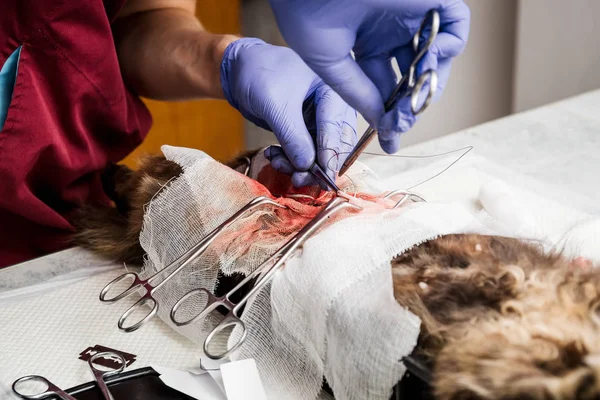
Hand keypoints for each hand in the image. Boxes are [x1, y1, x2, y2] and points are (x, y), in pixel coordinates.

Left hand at [221, 38, 356, 187]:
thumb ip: (292, 136)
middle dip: (317, 165)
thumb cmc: (260, 74)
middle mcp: (334, 106)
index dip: (330, 154)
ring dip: (301, 165)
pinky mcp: (308, 130)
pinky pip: (306, 153)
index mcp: (333, 90)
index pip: (337, 128)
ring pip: (321, 153)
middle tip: (298, 178)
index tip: (322, 175)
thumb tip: (307, 166)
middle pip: (337, 144)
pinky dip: (291, 160)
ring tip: (277, 162)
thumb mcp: (275, 105)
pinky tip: (274, 156)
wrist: (240, 69)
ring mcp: (321, 120)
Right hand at [269, 0, 469, 152]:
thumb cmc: (307, 10)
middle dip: (409, 105)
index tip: (389, 140)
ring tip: (412, 97)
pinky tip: (428, 60)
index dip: (387, 114)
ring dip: (429, 85)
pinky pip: (455, 26)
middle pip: (412, 77)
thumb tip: (380, 121)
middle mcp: (391, 31)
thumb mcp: (329, 63)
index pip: (385, 85)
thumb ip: (358, 92)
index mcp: (366, 42)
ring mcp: (411, 16)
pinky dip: (450, 48)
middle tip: (400, 122)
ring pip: (436, 59)